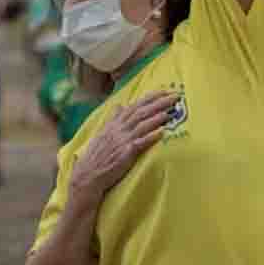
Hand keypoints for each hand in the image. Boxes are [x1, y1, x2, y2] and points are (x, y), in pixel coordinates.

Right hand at [68, 92, 178, 209]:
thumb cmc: (97, 155)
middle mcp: (119, 129)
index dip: (150, 97)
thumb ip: (114, 118)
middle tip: (175, 96)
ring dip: (158, 116)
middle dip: (159, 103)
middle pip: (142, 112)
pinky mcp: (126, 153)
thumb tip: (120, 105)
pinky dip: (152, 136)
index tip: (164, 91)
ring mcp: (122, 140)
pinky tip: (162, 132)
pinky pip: (141, 142)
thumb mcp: (103, 132)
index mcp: (114, 123)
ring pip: (142, 124)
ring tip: (171, 110)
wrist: (88, 174)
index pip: (135, 106)